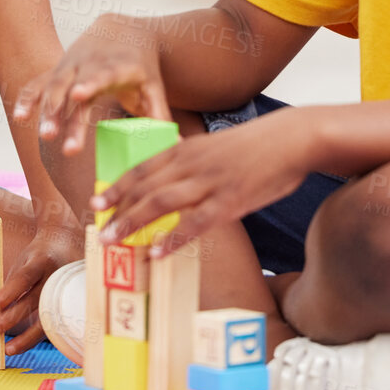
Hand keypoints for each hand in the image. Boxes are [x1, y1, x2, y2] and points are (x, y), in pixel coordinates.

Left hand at [0, 222, 81, 355]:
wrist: (68, 244)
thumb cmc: (38, 255)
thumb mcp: (24, 259)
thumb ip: (13, 283)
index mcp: (41, 261)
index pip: (22, 279)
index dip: (6, 294)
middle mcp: (55, 277)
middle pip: (32, 302)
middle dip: (9, 319)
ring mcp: (64, 293)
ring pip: (45, 320)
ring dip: (25, 337)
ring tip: (6, 349)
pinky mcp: (67, 305)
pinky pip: (51, 325)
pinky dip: (35, 337)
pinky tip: (21, 346)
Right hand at [14, 15, 170, 155]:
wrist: (122, 30)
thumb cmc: (141, 66)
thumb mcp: (153, 86)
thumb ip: (160, 116)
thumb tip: (177, 149)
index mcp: (118, 65)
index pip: (102, 73)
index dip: (90, 82)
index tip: (79, 94)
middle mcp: (90, 63)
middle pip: (73, 86)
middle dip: (62, 109)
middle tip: (54, 136)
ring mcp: (71, 65)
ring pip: (54, 85)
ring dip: (46, 110)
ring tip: (44, 135)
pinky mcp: (59, 69)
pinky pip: (40, 82)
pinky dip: (29, 97)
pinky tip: (19, 116)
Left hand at [93, 108, 317, 255]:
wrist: (293, 138)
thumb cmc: (256, 145)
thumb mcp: (215, 146)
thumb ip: (192, 161)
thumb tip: (172, 178)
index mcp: (187, 148)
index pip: (142, 168)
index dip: (117, 186)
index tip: (97, 201)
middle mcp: (192, 163)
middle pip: (145, 187)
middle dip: (117, 208)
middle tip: (97, 227)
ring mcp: (210, 182)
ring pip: (162, 203)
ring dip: (134, 222)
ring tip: (114, 240)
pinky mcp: (231, 200)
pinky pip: (195, 222)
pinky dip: (173, 238)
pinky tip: (158, 252)